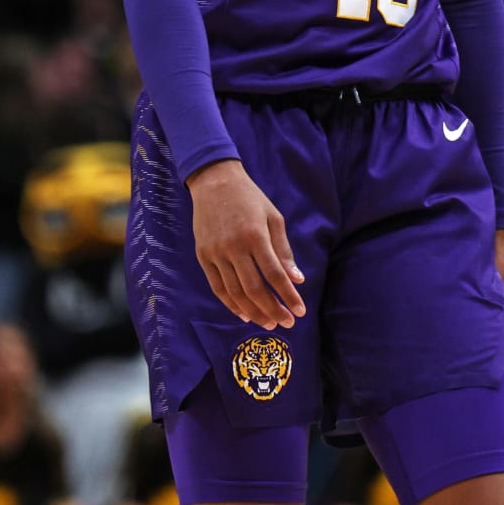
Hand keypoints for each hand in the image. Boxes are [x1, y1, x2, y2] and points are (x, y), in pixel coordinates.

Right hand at [186, 159, 305, 328]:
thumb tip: (297, 279)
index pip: (274, 274)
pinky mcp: (203, 256)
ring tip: (268, 322)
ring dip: (253, 311)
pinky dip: (231, 303)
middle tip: (286, 323)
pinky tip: (244, 313)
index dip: (288, 296)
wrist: (214, 181)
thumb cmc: (250, 198)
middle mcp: (234, 247)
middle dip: (272, 309)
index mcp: (255, 236)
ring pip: (235, 292)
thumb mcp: (273, 217)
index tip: (300, 311)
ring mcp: (215, 253)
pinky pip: (217, 286)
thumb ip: (283, 250)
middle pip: (254, 289)